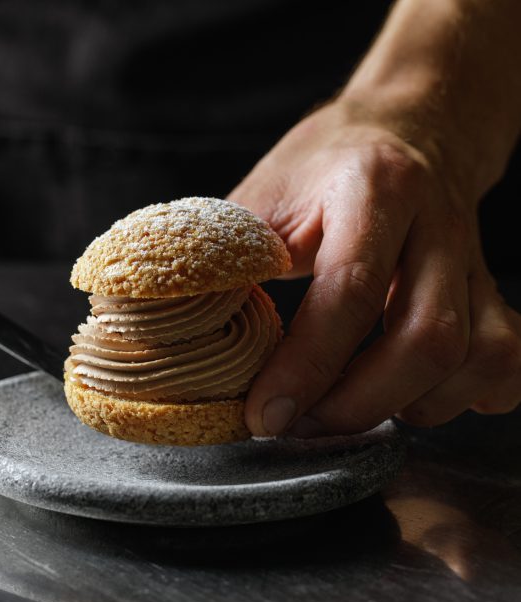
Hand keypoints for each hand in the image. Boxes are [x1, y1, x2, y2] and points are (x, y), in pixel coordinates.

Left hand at [230, 101, 520, 436]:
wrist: (411, 126)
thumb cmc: (323, 165)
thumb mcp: (264, 191)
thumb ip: (226, 254)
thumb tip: (165, 320)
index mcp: (373, 190)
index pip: (348, 291)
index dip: (305, 366)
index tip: (264, 416)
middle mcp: (437, 223)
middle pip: (427, 338)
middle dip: (358, 403)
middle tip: (302, 426)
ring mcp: (475, 260)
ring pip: (477, 356)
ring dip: (411, 407)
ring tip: (350, 411)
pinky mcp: (492, 289)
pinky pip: (509, 361)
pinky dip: (467, 398)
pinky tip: (417, 398)